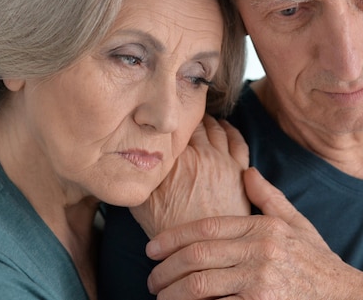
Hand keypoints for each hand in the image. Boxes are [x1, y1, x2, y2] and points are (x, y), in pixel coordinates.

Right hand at [130, 115, 249, 238]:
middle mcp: (201, 153)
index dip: (168, 121)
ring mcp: (223, 160)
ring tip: (203, 119)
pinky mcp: (238, 171)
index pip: (173, 126)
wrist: (199, 247)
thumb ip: (137, 175)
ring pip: (218, 129)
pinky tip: (226, 128)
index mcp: (178, 157)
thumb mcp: (141, 201)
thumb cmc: (168, 228)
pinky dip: (231, 131)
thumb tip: (124, 161)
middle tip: (184, 114)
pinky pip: (238, 142)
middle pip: (197, 123)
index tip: (164, 117)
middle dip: (190, 117)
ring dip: (210, 121)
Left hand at [145, 168, 362, 298]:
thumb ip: (270, 199)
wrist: (345, 296)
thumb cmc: (318, 263)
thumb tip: (247, 172)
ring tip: (161, 296)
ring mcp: (261, 278)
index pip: (208, 228)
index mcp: (264, 227)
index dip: (174, 237)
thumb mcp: (297, 225)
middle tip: (152, 278)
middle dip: (167, 268)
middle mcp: (261, 249)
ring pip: (201, 283)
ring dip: (173, 292)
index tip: (153, 248)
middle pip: (198, 255)